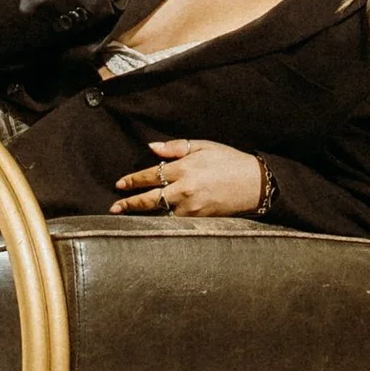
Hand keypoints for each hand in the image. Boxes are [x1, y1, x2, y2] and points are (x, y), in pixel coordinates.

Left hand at [111, 138, 266, 216]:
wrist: (254, 184)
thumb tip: (152, 148)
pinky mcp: (199, 219)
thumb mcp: (204, 146)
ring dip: (142, 215)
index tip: (120, 184)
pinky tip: (150, 224)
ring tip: (126, 218)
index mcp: (184, 168)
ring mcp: (191, 207)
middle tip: (115, 206)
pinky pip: (174, 222)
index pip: (151, 175)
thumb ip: (176, 147)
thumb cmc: (229, 161)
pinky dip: (160, 222)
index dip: (133, 180)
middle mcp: (185, 189)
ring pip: (160, 213)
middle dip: (130, 203)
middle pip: (150, 198)